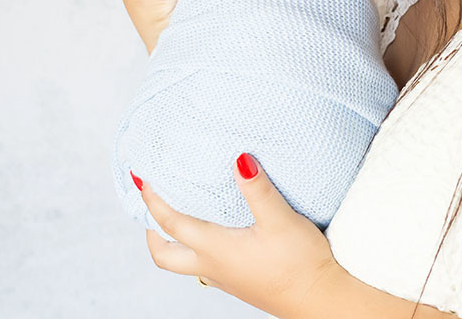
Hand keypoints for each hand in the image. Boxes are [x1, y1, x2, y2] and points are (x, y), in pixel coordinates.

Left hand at [135, 153, 341, 318]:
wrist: (319, 301)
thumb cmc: (301, 264)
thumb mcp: (281, 220)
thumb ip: (258, 190)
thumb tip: (239, 160)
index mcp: (216, 248)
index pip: (172, 223)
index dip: (153, 200)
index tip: (142, 178)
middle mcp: (213, 266)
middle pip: (165, 255)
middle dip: (151, 230)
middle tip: (151, 206)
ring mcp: (225, 278)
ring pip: (183, 263)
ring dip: (172, 241)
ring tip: (178, 218)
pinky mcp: (239, 282)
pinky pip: (205, 267)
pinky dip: (197, 249)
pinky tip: (216, 237)